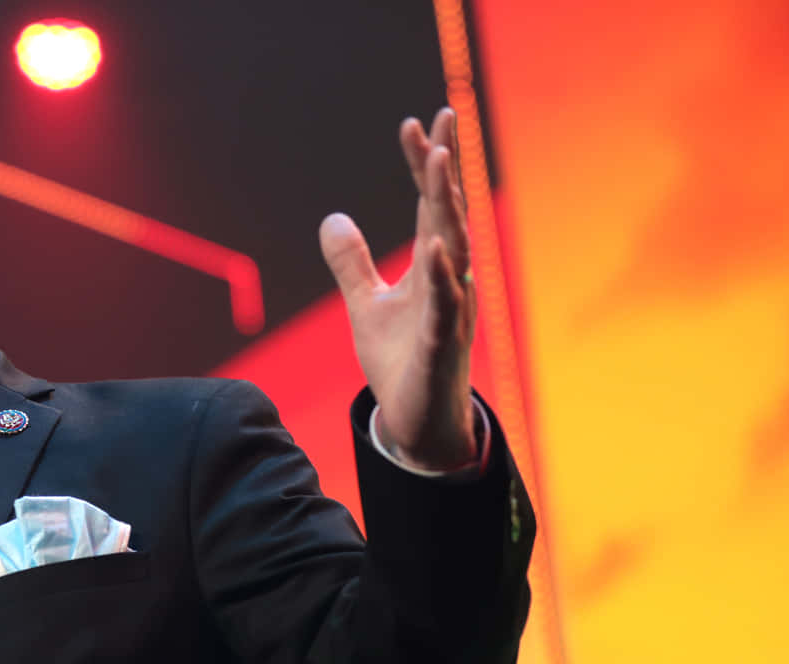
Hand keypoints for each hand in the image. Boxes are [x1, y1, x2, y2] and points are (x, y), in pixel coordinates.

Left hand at [320, 107, 477, 469]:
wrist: (417, 421)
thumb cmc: (400, 360)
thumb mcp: (365, 305)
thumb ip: (352, 263)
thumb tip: (332, 219)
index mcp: (431, 266)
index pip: (428, 203)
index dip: (423, 163)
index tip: (414, 122)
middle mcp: (449, 279)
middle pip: (450, 211)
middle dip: (445, 165)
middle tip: (444, 117)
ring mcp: (450, 309)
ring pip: (455, 247)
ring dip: (447, 205)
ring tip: (439, 161)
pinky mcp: (442, 344)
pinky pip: (445, 305)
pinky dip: (442, 277)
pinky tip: (438, 247)